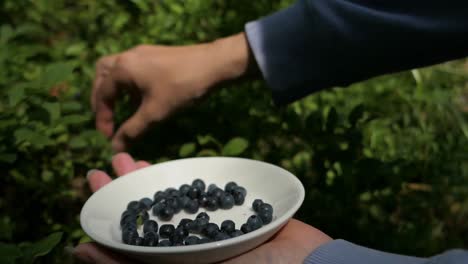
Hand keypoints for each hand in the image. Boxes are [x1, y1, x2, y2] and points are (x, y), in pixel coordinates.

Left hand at [73, 153, 331, 263]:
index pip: (129, 237)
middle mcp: (186, 247)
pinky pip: (202, 195)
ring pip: (171, 201)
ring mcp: (208, 229)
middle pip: (148, 215)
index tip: (91, 183)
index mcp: (171, 262)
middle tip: (105, 164)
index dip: (107, 211)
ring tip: (132, 157)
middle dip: (125, 189)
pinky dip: (185, 181)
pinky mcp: (231, 214)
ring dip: (151, 180)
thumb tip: (81, 249)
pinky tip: (173, 168)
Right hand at [92, 33, 249, 151]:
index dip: (102, 118)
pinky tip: (141, 100)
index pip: (103, 94)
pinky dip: (130, 85)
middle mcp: (128, 56)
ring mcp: (142, 53)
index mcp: (123, 68)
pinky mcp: (155, 55)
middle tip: (105, 117)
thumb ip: (132, 130)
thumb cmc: (182, 88)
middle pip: (103, 75)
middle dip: (101, 98)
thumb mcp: (155, 113)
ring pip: (118, 70)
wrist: (214, 64)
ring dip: (115, 90)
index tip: (108, 137)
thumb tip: (115, 147)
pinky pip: (133, 69)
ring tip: (121, 109)